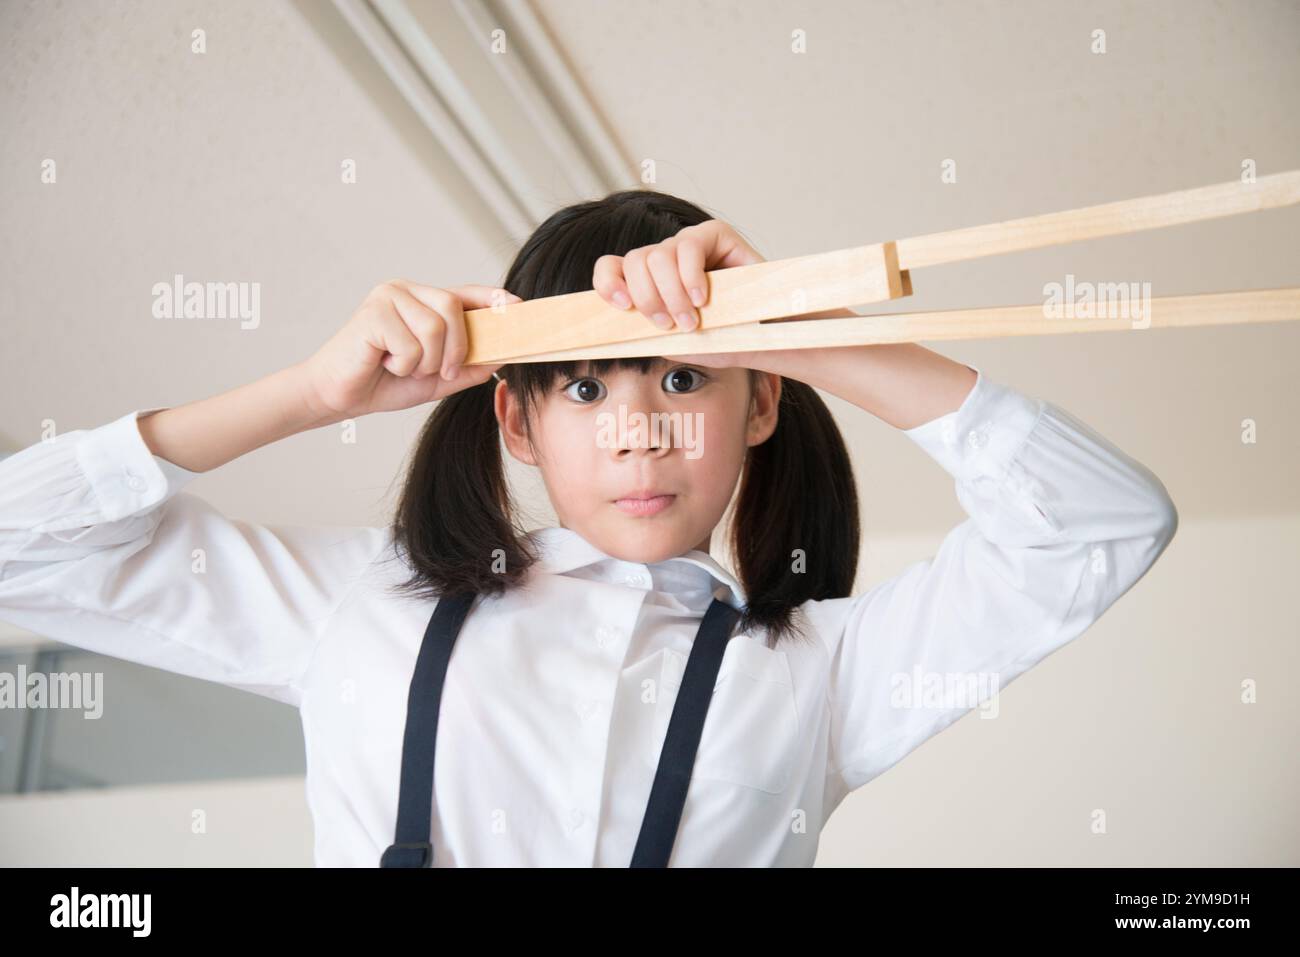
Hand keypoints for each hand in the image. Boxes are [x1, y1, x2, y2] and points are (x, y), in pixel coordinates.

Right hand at [299, 281, 518, 419]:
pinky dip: (403, 364)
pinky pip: (411, 343)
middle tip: (436, 370)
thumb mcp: (437, 377)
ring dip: (425, 361)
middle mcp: (406, 290)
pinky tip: (383, 364)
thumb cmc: (383, 382)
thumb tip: (504, 355)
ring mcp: (387, 297)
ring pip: (435, 327)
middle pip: (454, 308)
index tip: (519, 307)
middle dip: (454, 348)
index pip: (465, 293)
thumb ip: (469, 366)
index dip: (492, 299)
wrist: (338, 396)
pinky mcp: (372, 313)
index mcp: (422, 301)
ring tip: (402, 367)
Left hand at [592, 219, 763, 333]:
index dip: (608, 282)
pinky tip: (702, 298)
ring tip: (690, 320)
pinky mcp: (715, 234)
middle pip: (634, 261)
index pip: (611, 267)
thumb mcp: (680, 344)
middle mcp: (665, 259)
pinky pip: (689, 246)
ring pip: (656, 255)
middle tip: (668, 325)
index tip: (622, 307)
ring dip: (670, 294)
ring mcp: (688, 245)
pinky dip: (691, 276)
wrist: (771, 333)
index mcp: (648, 281)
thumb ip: (653, 336)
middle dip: (647, 298)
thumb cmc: (726, 338)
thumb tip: (626, 332)